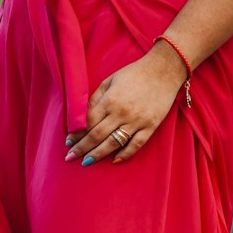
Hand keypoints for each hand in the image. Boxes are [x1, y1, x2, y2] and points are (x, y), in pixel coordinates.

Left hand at [64, 42, 187, 165]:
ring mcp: (137, 121)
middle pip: (97, 136)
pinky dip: (125, 154)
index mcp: (110, 100)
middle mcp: (121, 113)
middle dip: (81, 148)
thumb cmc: (134, 73)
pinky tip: (114, 160)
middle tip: (70, 158)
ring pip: (113, 143)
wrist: (164, 70)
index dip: (76, 134)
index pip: (88, 122)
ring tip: (86, 162)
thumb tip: (82, 116)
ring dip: (98, 154)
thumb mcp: (110, 80)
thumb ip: (96, 98)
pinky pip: (136, 145)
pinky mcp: (150, 126)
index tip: (68, 142)